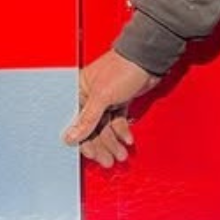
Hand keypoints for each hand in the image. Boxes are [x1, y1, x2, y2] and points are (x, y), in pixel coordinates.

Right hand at [62, 50, 159, 168]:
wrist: (148, 58)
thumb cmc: (123, 68)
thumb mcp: (102, 96)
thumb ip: (87, 119)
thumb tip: (71, 136)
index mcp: (78, 91)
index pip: (75, 121)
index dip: (82, 140)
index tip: (89, 154)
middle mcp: (90, 96)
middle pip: (92, 128)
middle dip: (101, 146)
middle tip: (108, 161)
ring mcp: (105, 99)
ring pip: (106, 127)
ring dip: (113, 142)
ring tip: (121, 155)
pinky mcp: (119, 101)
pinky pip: (117, 121)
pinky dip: (122, 131)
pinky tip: (127, 140)